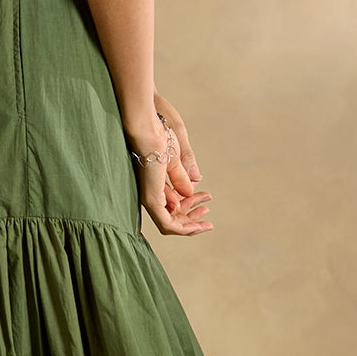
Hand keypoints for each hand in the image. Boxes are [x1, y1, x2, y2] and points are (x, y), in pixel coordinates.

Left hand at [128, 91, 212, 236]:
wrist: (148, 127)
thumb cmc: (159, 136)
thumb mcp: (175, 160)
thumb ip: (180, 176)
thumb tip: (191, 189)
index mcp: (154, 184)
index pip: (171, 206)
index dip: (190, 207)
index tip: (205, 202)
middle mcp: (149, 193)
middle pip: (171, 218)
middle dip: (192, 219)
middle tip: (207, 213)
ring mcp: (149, 197)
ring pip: (169, 225)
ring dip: (190, 226)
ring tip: (207, 221)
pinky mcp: (151, 198)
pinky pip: (166, 223)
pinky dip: (182, 228)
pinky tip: (196, 226)